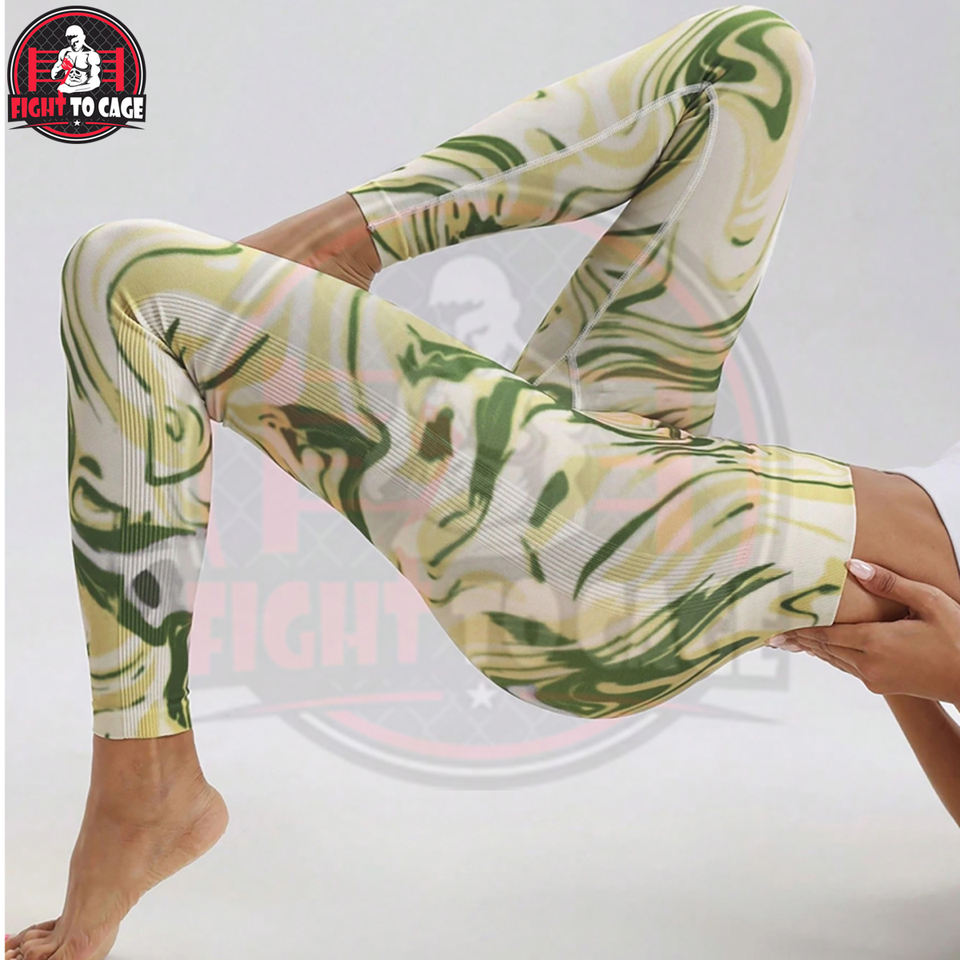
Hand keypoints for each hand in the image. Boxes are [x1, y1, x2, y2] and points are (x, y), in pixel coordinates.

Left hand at [767, 558, 959, 702]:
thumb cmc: (958, 637)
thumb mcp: (929, 601)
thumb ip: (889, 583)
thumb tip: (852, 565)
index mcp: (877, 642)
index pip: (825, 632)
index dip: (798, 627)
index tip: (774, 623)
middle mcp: (869, 663)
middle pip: (823, 647)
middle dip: (796, 638)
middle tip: (768, 633)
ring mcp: (873, 677)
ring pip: (832, 658)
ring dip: (809, 647)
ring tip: (784, 640)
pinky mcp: (880, 684)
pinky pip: (845, 666)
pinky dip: (828, 655)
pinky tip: (818, 648)